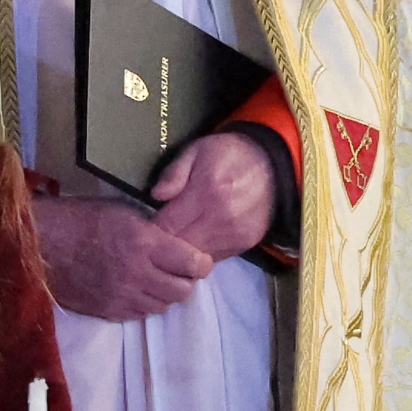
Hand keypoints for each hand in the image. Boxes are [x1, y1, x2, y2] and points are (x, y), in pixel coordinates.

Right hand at [31, 195, 212, 321]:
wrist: (37, 244)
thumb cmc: (77, 219)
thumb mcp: (120, 212)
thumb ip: (152, 230)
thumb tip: (177, 243)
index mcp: (144, 242)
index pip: (194, 264)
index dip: (200, 262)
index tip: (195, 258)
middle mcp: (137, 273)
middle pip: (183, 291)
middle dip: (185, 280)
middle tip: (175, 270)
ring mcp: (122, 296)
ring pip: (163, 306)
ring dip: (163, 294)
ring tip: (152, 280)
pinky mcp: (107, 311)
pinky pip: (139, 315)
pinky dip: (143, 304)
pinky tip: (133, 289)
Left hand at [150, 132, 275, 259]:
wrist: (270, 164)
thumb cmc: (226, 154)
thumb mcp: (195, 151)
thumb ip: (173, 173)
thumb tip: (155, 196)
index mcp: (206, 192)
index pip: (167, 225)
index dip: (150, 230)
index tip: (141, 227)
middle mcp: (222, 218)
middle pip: (180, 245)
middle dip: (163, 244)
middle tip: (152, 239)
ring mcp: (235, 233)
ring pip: (196, 256)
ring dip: (181, 253)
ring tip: (170, 243)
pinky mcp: (246, 243)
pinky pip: (214, 258)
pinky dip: (200, 253)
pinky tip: (193, 241)